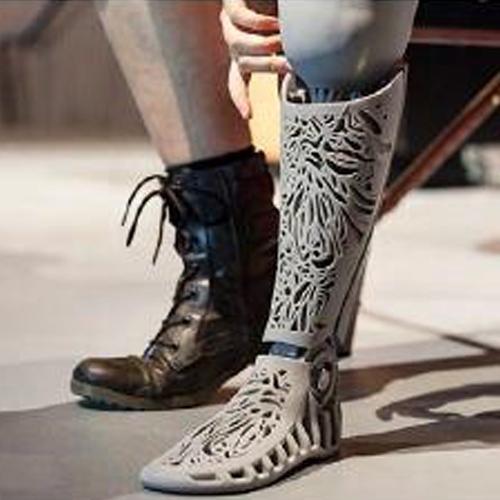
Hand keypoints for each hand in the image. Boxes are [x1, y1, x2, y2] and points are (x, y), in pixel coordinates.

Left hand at [221, 0, 288, 118]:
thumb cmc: (283, 7)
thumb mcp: (286, 37)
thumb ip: (285, 56)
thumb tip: (296, 76)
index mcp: (243, 53)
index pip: (238, 81)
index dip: (241, 98)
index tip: (250, 116)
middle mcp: (234, 41)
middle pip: (243, 65)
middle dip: (266, 66)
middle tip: (289, 64)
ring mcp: (230, 23)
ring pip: (238, 46)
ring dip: (263, 46)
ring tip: (283, 39)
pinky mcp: (229, 3)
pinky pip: (240, 19)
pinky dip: (259, 24)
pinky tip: (275, 22)